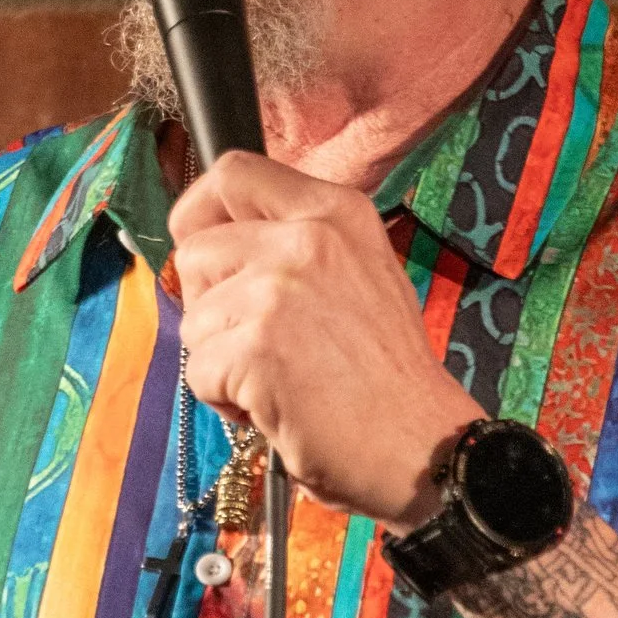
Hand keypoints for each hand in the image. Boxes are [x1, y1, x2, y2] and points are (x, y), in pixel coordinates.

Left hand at [169, 151, 477, 524]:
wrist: (424, 444)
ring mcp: (278, 289)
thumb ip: (295, 246)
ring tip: (280, 380)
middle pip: (195, 251)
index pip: (232, 174)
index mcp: (334, 211)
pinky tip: (276, 407)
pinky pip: (199, 371)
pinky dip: (226, 401)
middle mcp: (307, 236)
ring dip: (221, 361)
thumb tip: (215, 244)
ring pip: (194, 320)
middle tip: (258, 342)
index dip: (199, 214)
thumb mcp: (358, 272)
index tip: (203, 253)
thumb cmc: (387, 373)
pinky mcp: (256, 345)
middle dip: (209, 305)